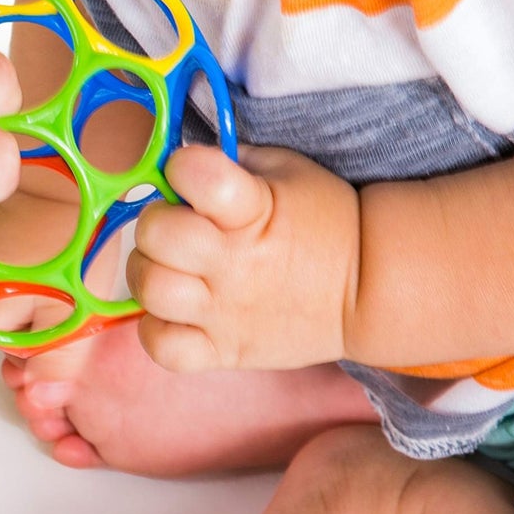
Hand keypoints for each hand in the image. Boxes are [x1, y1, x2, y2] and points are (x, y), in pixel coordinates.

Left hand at [127, 145, 361, 372]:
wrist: (367, 290)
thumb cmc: (322, 223)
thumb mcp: (288, 172)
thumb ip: (232, 163)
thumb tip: (177, 161)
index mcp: (255, 210)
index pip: (197, 175)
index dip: (181, 167)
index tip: (187, 173)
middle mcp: (235, 264)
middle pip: (158, 237)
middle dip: (155, 223)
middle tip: (173, 228)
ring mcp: (225, 313)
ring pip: (150, 291)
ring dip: (147, 273)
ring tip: (168, 269)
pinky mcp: (222, 352)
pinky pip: (162, 347)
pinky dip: (156, 329)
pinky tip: (173, 312)